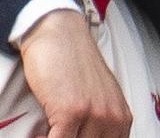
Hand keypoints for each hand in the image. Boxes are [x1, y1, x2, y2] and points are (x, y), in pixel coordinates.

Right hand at [20, 9, 131, 137]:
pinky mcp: (70, 112)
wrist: (58, 32)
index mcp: (121, 117)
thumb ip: (100, 120)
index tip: (73, 136)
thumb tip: (88, 135)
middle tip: (58, 133)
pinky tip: (38, 135)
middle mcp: (112, 117)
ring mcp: (93, 115)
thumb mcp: (98, 94)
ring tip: (45, 134)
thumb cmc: (72, 60)